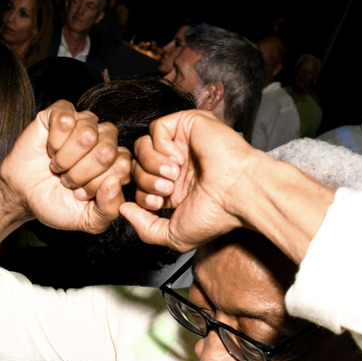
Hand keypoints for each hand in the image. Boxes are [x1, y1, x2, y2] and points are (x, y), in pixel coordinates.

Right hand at [0, 100, 129, 234]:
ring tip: (57, 167)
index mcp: (117, 162)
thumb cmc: (57, 203)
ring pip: (87, 133)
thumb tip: (113, 183)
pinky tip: (49, 149)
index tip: (79, 194)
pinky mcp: (62, 112)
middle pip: (106, 150)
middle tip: (66, 181)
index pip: (121, 167)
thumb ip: (108, 209)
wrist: (22, 194)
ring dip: (66, 158)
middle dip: (81, 174)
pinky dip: (54, 141)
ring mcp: (84, 122)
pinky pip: (66, 119)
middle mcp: (105, 139)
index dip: (96, 184)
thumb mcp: (88, 219)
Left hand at [124, 108, 258, 251]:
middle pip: (136, 165)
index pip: (139, 185)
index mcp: (175, 187)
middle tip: (169, 189)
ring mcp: (181, 143)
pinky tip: (180, 158)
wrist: (238, 192)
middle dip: (146, 181)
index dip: (142, 195)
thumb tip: (123, 209)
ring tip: (174, 174)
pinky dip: (162, 146)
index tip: (160, 203)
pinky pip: (156, 129)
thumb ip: (145, 227)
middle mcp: (177, 164)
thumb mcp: (174, 235)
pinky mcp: (187, 124)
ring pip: (142, 146)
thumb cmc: (215, 214)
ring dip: (152, 164)